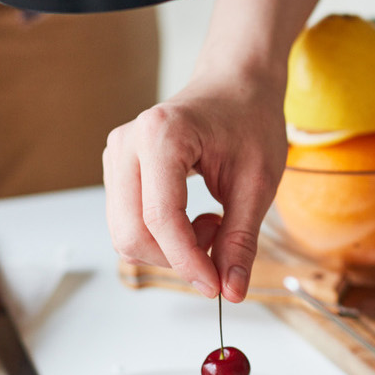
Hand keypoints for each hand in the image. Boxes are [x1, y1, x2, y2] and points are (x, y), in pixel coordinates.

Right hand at [102, 66, 287, 301]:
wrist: (236, 84)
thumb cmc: (250, 119)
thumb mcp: (258, 182)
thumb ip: (241, 238)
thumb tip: (231, 291)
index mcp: (161, 135)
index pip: (161, 219)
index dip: (188, 262)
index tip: (217, 287)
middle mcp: (127, 143)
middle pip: (131, 233)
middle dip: (176, 258)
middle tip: (221, 244)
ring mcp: (116, 155)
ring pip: (126, 234)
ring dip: (170, 248)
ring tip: (213, 224)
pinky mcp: (118, 170)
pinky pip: (128, 222)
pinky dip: (162, 237)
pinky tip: (195, 217)